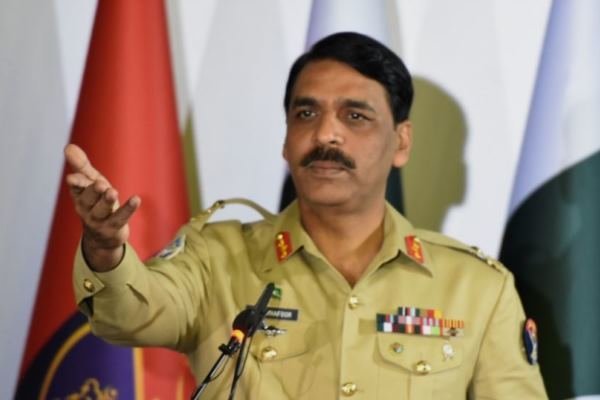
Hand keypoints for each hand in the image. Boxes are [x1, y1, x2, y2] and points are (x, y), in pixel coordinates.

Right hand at [64, 144, 140, 270]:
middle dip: (93, 191)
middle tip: (99, 183)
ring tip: (112, 192)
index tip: (72, 178)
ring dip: (107, 201)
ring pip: (102, 210)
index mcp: (79, 195)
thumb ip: (81, 166)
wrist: (102, 236)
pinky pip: (120, 218)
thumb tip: (68, 146)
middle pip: (88, 199)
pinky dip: (128, 209)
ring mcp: (99, 220)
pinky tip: (136, 199)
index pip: (76, 188)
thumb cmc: (96, 202)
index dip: (76, 183)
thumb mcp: (90, 182)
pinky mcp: (113, 228)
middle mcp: (86, 209)